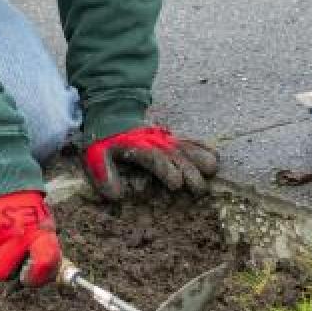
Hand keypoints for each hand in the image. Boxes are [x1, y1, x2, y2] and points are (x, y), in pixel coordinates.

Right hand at [0, 190, 62, 285]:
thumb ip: (42, 244)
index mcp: (38, 230)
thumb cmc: (21, 196)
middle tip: (7, 256)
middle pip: (1, 272)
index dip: (37, 277)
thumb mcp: (41, 216)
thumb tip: (39, 270)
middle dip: (3, 267)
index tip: (28, 276)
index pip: (44, 263)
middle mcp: (15, 234)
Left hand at [83, 125, 219, 200]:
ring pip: (187, 147)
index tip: (176, 185)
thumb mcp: (96, 156)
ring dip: (200, 159)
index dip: (166, 169)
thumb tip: (116, 196)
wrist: (113, 115)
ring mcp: (165, 139)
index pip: (153, 157)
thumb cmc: (104, 141)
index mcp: (135, 145)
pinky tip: (216, 160)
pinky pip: (191, 141)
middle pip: (175, 155)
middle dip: (189, 171)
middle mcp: (154, 141)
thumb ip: (104, 174)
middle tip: (198, 189)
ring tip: (212, 173)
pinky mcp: (173, 139)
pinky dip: (203, 148)